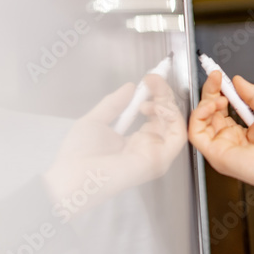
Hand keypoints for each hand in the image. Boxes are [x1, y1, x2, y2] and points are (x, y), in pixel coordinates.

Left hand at [43, 74, 185, 216]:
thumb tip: (130, 87)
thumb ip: (114, 104)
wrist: (75, 174)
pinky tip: (156, 106)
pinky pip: (177, 136)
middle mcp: (148, 147)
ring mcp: (156, 155)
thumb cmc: (80, 154)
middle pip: (167, 118)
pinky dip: (172, 117)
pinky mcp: (161, 160)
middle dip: (163, 94)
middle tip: (152, 79)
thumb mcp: (96, 121)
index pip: (154, 116)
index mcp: (135, 141)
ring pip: (176, 124)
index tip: (148, 80)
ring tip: (152, 93)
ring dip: (167, 103)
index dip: (154, 96)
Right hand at [188, 71, 253, 203]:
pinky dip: (199, 115)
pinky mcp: (215, 154)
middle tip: (215, 77)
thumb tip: (236, 80)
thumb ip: (252, 94)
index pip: (221, 109)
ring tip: (221, 96)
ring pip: (200, 121)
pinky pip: (196, 133)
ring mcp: (220, 147)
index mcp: (240, 132)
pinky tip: (212, 105)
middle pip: (209, 113)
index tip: (219, 76)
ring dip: (206, 102)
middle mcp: (228, 140)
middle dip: (210, 91)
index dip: (218, 91)